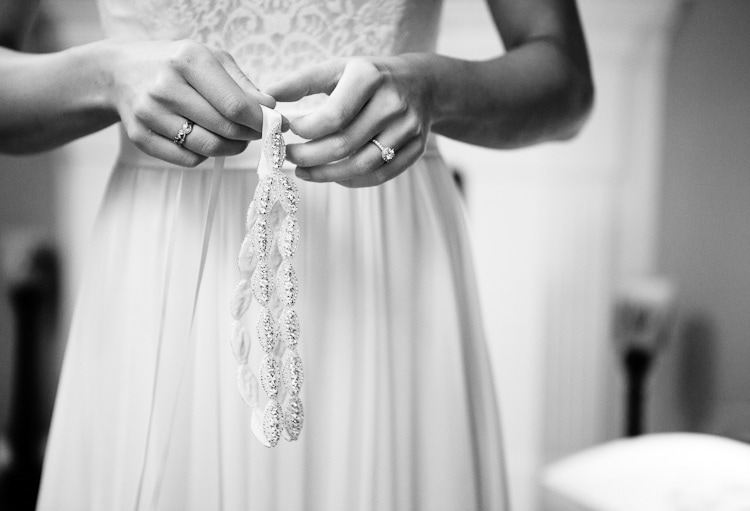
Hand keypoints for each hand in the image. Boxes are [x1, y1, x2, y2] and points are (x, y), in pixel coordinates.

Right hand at [108, 40, 275, 166]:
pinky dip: (206, 155)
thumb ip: (243, 84)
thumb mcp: (211, 59)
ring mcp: (150, 114)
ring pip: (208, 148)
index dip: (261, 121)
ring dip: (232, 148)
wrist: (121, 72)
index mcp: (188, 60)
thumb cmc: (176, 65)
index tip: (278, 125)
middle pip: (225, 129)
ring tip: (236, 138)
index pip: (235, 105)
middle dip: (250, 135)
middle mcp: (166, 87)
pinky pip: (189, 159)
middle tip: (259, 133)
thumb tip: (271, 108)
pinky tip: (207, 139)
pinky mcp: (141, 137)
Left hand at [265, 56, 431, 186]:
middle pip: (343, 145)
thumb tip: (267, 96)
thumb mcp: (338, 68)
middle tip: (287, 157)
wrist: (422, 84)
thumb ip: (302, 82)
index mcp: (369, 77)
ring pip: (361, 165)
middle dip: (308, 156)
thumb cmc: (369, 77)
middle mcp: (392, 102)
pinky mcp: (416, 148)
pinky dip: (351, 180)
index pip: (332, 116)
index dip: (304, 131)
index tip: (285, 132)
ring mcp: (408, 128)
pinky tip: (333, 176)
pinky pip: (379, 175)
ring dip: (326, 174)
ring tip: (303, 171)